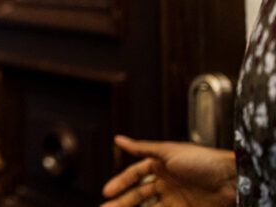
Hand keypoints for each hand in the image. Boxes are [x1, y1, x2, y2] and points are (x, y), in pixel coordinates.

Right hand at [101, 135, 236, 206]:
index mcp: (161, 165)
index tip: (106, 193)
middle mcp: (166, 183)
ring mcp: (175, 199)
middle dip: (121, 202)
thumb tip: (118, 139)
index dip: (120, 183)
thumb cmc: (204, 160)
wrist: (232, 180)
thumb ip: (141, 148)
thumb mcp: (168, 151)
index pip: (135, 175)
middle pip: (138, 194)